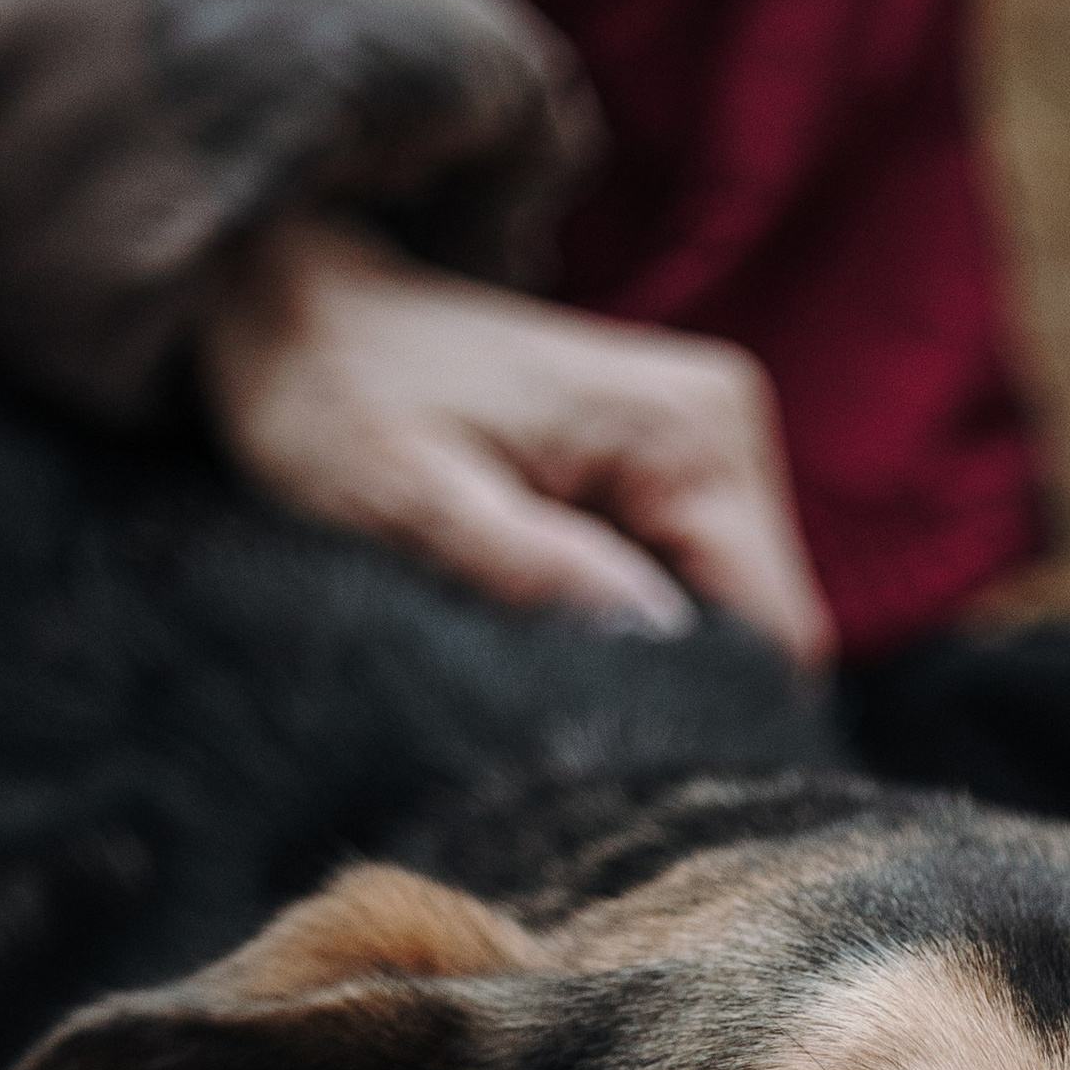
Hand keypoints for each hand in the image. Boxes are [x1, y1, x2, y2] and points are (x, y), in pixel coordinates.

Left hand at [198, 212, 832, 665]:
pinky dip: (630, 633)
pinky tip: (548, 628)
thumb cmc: (332, 398)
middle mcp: (724, 425)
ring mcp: (704, 444)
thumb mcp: (412, 500)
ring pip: (732, 624)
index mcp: (688, 430)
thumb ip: (537, 571)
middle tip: (551, 712)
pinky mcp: (673, 466)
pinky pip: (692, 591)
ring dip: (648, 667)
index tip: (616, 755)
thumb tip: (657, 645)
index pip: (775, 631)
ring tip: (533, 657)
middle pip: (765, 634)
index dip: (711, 717)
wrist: (295, 314)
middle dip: (675, 693)